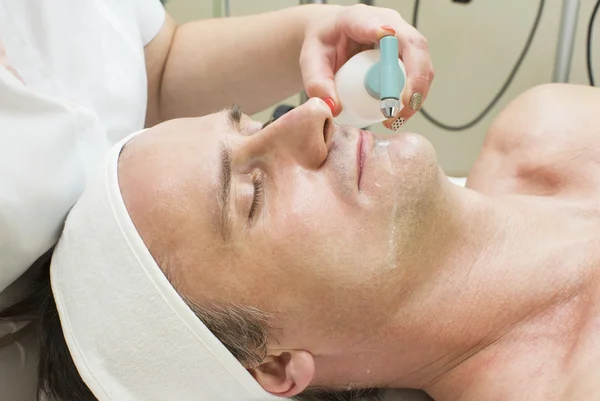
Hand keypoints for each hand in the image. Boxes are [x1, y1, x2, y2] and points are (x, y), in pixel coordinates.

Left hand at [300, 4, 433, 129]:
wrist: (331, 37)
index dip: (387, 39)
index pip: (377, 25)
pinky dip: (413, 96)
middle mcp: (388, 23)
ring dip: (416, 93)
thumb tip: (333, 107)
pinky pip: (420, 74)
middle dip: (414, 81)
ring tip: (396, 118)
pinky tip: (398, 113)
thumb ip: (316, 83)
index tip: (389, 60)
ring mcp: (402, 38)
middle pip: (414, 47)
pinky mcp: (408, 54)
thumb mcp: (310, 61)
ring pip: (422, 63)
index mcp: (358, 18)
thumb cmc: (323, 44)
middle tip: (400, 109)